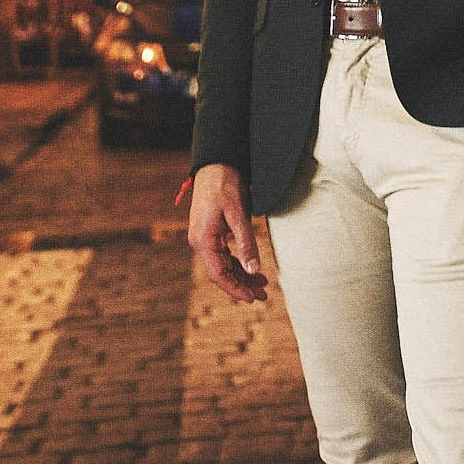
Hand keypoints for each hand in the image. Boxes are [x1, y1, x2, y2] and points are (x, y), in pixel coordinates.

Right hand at [188, 162, 267, 304]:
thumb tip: (253, 269)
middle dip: (241, 285)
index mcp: (203, 240)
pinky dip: (237, 263)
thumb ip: (246, 243)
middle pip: (220, 273)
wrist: (214, 165)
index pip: (218, 274)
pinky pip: (223, 255)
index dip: (235, 289)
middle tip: (263, 294)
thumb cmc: (224, 185)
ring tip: (261, 283)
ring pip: (222, 265)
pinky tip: (250, 267)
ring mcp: (204, 238)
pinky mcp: (210, 233)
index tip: (252, 298)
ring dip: (240, 275)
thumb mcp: (238, 213)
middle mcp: (200, 242)